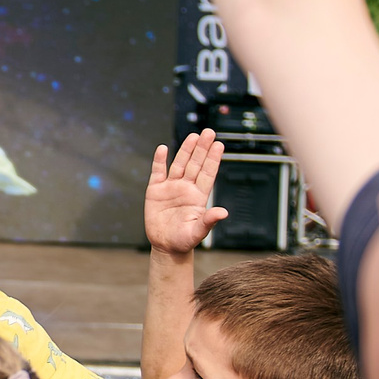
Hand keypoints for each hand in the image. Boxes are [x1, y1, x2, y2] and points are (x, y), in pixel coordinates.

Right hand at [145, 131, 227, 255]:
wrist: (166, 246)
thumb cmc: (184, 240)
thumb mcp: (198, 232)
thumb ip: (209, 220)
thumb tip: (223, 212)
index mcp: (198, 196)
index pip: (207, 173)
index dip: (213, 159)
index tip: (219, 144)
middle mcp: (186, 188)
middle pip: (195, 164)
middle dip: (202, 148)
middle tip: (209, 132)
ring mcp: (171, 188)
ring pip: (180, 164)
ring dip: (186, 150)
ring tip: (193, 136)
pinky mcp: (155, 191)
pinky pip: (158, 172)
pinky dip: (159, 160)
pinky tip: (163, 149)